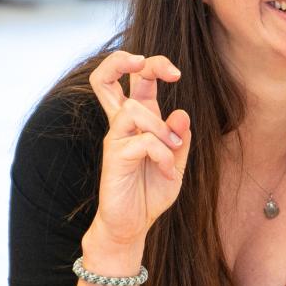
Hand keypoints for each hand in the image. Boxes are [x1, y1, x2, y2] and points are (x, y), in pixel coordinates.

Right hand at [85, 51, 192, 256]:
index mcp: (139, 119)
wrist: (133, 225)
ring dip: (161, 128)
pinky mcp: (114, 157)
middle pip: (103, 76)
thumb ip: (179, 139)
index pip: (137, 79)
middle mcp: (122, 124)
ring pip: (135, 109)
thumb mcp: (176, 163)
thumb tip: (181, 113)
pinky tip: (168, 172)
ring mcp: (115, 138)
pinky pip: (143, 142)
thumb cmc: (151, 192)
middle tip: (142, 61)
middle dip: (121, 60)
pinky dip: (163, 154)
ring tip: (173, 150)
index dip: (153, 65)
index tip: (176, 73)